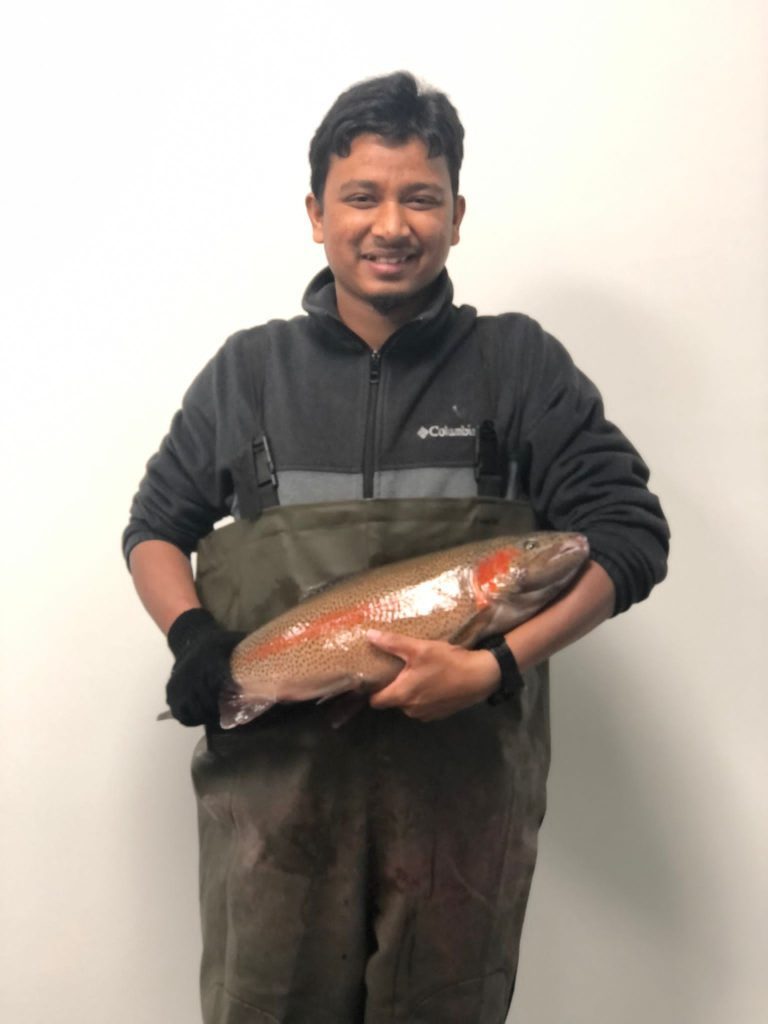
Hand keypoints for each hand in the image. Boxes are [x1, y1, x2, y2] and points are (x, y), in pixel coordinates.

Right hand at [166, 608, 244, 725]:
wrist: (190, 639)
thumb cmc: (218, 643)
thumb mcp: (234, 641)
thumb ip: (252, 650)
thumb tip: (279, 655)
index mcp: (210, 660)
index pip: (222, 682)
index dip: (234, 695)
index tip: (243, 701)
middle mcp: (193, 674)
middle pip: (210, 701)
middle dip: (223, 709)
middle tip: (234, 713)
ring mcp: (180, 686)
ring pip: (196, 711)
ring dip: (209, 716)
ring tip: (220, 714)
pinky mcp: (171, 694)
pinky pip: (183, 716)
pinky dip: (194, 719)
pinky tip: (204, 714)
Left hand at [366, 630, 501, 721]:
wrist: (480, 677)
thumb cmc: (447, 663)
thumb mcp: (419, 648)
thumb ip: (393, 643)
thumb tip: (369, 635)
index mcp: (402, 695)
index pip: (376, 701)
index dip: (371, 690)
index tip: (372, 678)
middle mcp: (411, 710)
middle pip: (393, 700)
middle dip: (394, 686)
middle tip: (399, 669)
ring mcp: (427, 714)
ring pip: (410, 703)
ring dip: (411, 691)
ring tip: (418, 673)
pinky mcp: (440, 714)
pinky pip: (424, 706)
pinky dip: (426, 696)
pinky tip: (434, 681)